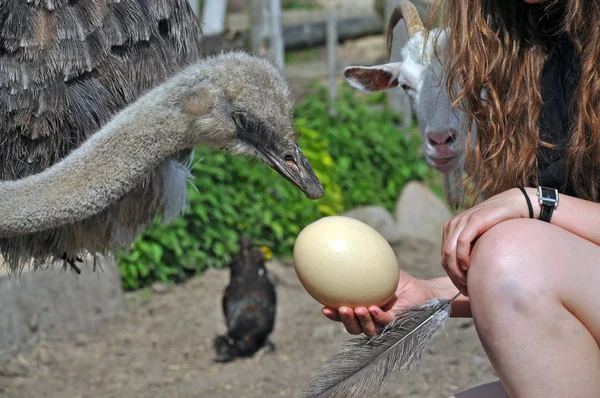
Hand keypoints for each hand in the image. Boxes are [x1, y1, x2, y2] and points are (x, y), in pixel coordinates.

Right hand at [321, 270, 435, 335]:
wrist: (423, 289)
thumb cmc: (398, 280)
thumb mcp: (378, 270)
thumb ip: (363, 264)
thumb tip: (346, 246)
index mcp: (363, 310)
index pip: (344, 316)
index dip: (333, 315)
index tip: (323, 308)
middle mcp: (371, 320)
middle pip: (353, 328)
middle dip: (344, 321)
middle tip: (339, 309)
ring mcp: (384, 323)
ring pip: (368, 329)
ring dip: (360, 321)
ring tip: (356, 309)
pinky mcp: (398, 323)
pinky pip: (385, 321)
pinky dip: (378, 316)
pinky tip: (373, 308)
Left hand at [442, 187, 534, 295]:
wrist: (515, 205)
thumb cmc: (500, 226)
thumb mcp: (481, 240)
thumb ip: (471, 251)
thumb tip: (467, 276)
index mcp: (451, 229)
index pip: (444, 257)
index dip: (451, 275)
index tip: (462, 289)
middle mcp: (453, 224)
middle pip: (445, 257)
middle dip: (453, 276)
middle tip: (465, 289)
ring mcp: (462, 221)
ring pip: (450, 252)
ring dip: (456, 270)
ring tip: (468, 282)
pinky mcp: (474, 220)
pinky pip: (462, 243)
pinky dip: (462, 257)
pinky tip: (469, 267)